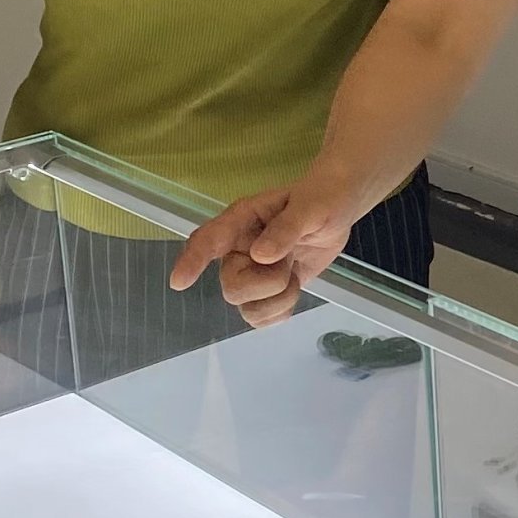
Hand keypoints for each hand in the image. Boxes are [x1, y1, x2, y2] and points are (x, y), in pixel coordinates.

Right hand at [169, 180, 357, 327]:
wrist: (337, 210)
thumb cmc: (321, 199)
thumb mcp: (310, 206)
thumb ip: (287, 228)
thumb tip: (260, 256)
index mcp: (241, 222)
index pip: (208, 240)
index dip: (192, 261)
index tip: (179, 282)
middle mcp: (239, 251)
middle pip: (232, 287)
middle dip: (268, 283)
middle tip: (290, 261)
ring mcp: (251, 274)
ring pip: (247, 308)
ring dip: (279, 298)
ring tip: (295, 272)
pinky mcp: (267, 292)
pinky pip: (262, 318)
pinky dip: (281, 311)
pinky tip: (294, 287)